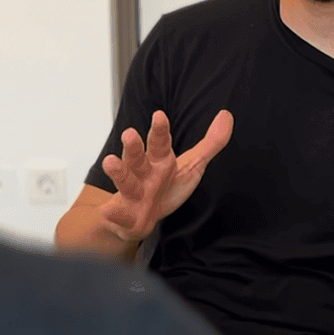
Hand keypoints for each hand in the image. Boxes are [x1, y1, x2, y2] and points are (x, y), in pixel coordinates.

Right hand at [97, 109, 233, 242]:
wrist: (139, 219)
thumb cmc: (165, 188)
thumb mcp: (192, 165)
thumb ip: (210, 143)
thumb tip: (226, 115)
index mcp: (160, 161)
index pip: (160, 142)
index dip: (160, 130)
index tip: (159, 115)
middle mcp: (143, 174)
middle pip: (137, 157)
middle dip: (133, 146)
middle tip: (129, 133)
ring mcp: (131, 194)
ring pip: (124, 181)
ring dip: (117, 171)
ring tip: (110, 162)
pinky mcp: (123, 217)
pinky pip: (116, 215)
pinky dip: (112, 214)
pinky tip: (107, 212)